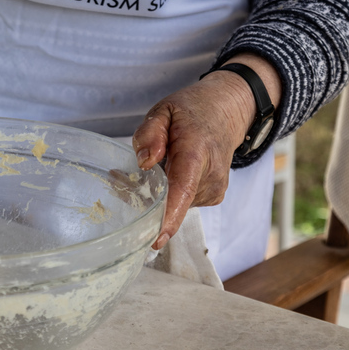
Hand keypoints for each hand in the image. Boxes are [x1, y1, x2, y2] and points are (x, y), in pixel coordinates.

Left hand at [133, 55, 281, 249]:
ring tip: (157, 166)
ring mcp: (215, 188)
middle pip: (173, 200)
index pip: (183, 189)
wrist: (227, 112)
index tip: (156, 239)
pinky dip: (171, 193)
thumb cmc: (192, 111)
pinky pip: (183, 202)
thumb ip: (150, 133)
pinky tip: (171, 174)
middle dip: (146, 198)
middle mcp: (210, 174)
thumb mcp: (164, 110)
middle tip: (121, 178)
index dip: (169, 216)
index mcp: (196, 150)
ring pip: (176, 202)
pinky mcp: (214, 196)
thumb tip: (145, 162)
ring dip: (159, 193)